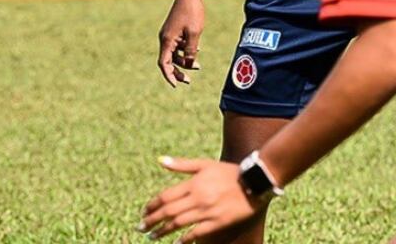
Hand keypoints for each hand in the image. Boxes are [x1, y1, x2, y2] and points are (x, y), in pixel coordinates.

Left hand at [139, 157, 262, 241]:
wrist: (255, 182)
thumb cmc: (228, 172)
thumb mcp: (205, 164)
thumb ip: (182, 165)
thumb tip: (160, 161)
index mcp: (193, 183)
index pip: (165, 196)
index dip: (151, 205)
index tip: (143, 212)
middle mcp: (198, 198)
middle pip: (168, 211)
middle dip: (152, 220)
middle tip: (141, 228)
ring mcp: (208, 211)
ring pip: (179, 223)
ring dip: (163, 230)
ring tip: (152, 236)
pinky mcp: (218, 222)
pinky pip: (197, 233)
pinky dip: (185, 239)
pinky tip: (176, 243)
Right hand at [158, 0, 204, 86]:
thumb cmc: (192, 13)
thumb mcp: (194, 34)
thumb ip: (190, 51)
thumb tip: (189, 63)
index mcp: (167, 40)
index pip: (164, 63)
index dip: (169, 75)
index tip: (176, 85)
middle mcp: (165, 38)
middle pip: (168, 61)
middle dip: (177, 71)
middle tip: (188, 81)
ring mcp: (169, 34)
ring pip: (174, 54)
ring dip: (184, 61)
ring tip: (198, 65)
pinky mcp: (174, 30)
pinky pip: (177, 46)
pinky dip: (185, 51)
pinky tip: (197, 51)